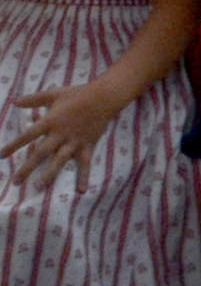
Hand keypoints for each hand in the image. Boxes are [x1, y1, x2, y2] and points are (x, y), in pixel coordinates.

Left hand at [1, 82, 122, 187]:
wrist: (104, 96)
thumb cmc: (78, 94)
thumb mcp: (54, 94)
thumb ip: (34, 100)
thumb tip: (14, 102)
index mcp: (51, 121)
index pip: (28, 135)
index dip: (15, 145)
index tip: (2, 156)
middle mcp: (61, 134)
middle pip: (41, 153)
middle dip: (28, 168)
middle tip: (16, 182)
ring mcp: (74, 141)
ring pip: (60, 160)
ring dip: (50, 174)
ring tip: (39, 187)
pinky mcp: (87, 145)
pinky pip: (85, 163)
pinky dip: (84, 177)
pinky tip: (81, 191)